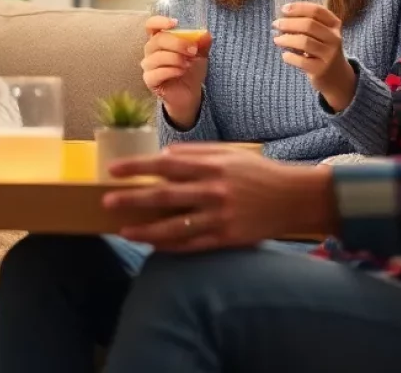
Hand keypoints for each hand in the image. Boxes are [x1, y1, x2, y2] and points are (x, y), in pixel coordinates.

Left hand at [102, 144, 336, 251]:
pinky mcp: (227, 238)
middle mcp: (212, 190)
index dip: (137, 167)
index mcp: (210, 166)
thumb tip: (163, 157)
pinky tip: (153, 244)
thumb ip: (195, 154)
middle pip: (164, 195)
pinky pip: (193, 245)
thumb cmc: (257, 172)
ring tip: (124, 230)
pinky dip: (171, 246)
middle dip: (133, 199)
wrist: (293, 198)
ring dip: (146, 229)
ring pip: (175, 225)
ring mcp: (219, 216)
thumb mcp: (228, 154)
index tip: (113, 170)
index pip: (165, 165)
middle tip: (107, 201)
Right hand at [142, 16, 210, 129]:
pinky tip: (181, 72)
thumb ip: (202, 44)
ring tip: (188, 64)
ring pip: (156, 57)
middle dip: (177, 43)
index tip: (175, 23)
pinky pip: (156, 73)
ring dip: (176, 58)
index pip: (151, 25)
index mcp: (160, 39)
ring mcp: (148, 65)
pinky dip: (171, 71)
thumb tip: (205, 34)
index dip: (159, 21)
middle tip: (193, 50)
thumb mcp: (200, 54)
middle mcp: (151, 50)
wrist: (190, 94)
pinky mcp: (149, 80)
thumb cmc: (191, 69)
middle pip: (157, 40)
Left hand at [273, 3, 354, 112]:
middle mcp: (335, 39)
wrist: (337, 77)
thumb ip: (308, 24)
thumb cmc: (323, 50)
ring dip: (286, 39)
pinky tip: (285, 55)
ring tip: (277, 40)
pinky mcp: (321, 70)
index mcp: (334, 25)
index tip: (283, 9)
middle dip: (289, 23)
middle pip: (309, 25)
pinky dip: (290, 57)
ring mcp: (329, 55)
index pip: (317, 11)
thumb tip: (282, 18)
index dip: (299, 8)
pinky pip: (301, 61)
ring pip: (304, 42)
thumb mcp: (323, 34)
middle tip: (276, 24)